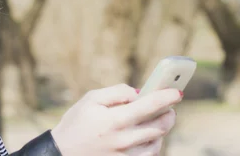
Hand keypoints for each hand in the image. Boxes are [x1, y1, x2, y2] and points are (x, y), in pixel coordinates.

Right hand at [50, 84, 181, 155]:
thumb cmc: (76, 124)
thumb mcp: (90, 99)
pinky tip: (146, 136)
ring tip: (154, 120)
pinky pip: (149, 155)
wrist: (62, 154)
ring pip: (157, 141)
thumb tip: (138, 92)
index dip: (167, 96)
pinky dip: (153, 144)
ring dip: (160, 129)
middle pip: (160, 126)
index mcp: (114, 120)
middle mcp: (123, 140)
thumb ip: (117, 92)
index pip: (150, 105)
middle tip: (169, 106)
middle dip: (168, 113)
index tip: (178, 91)